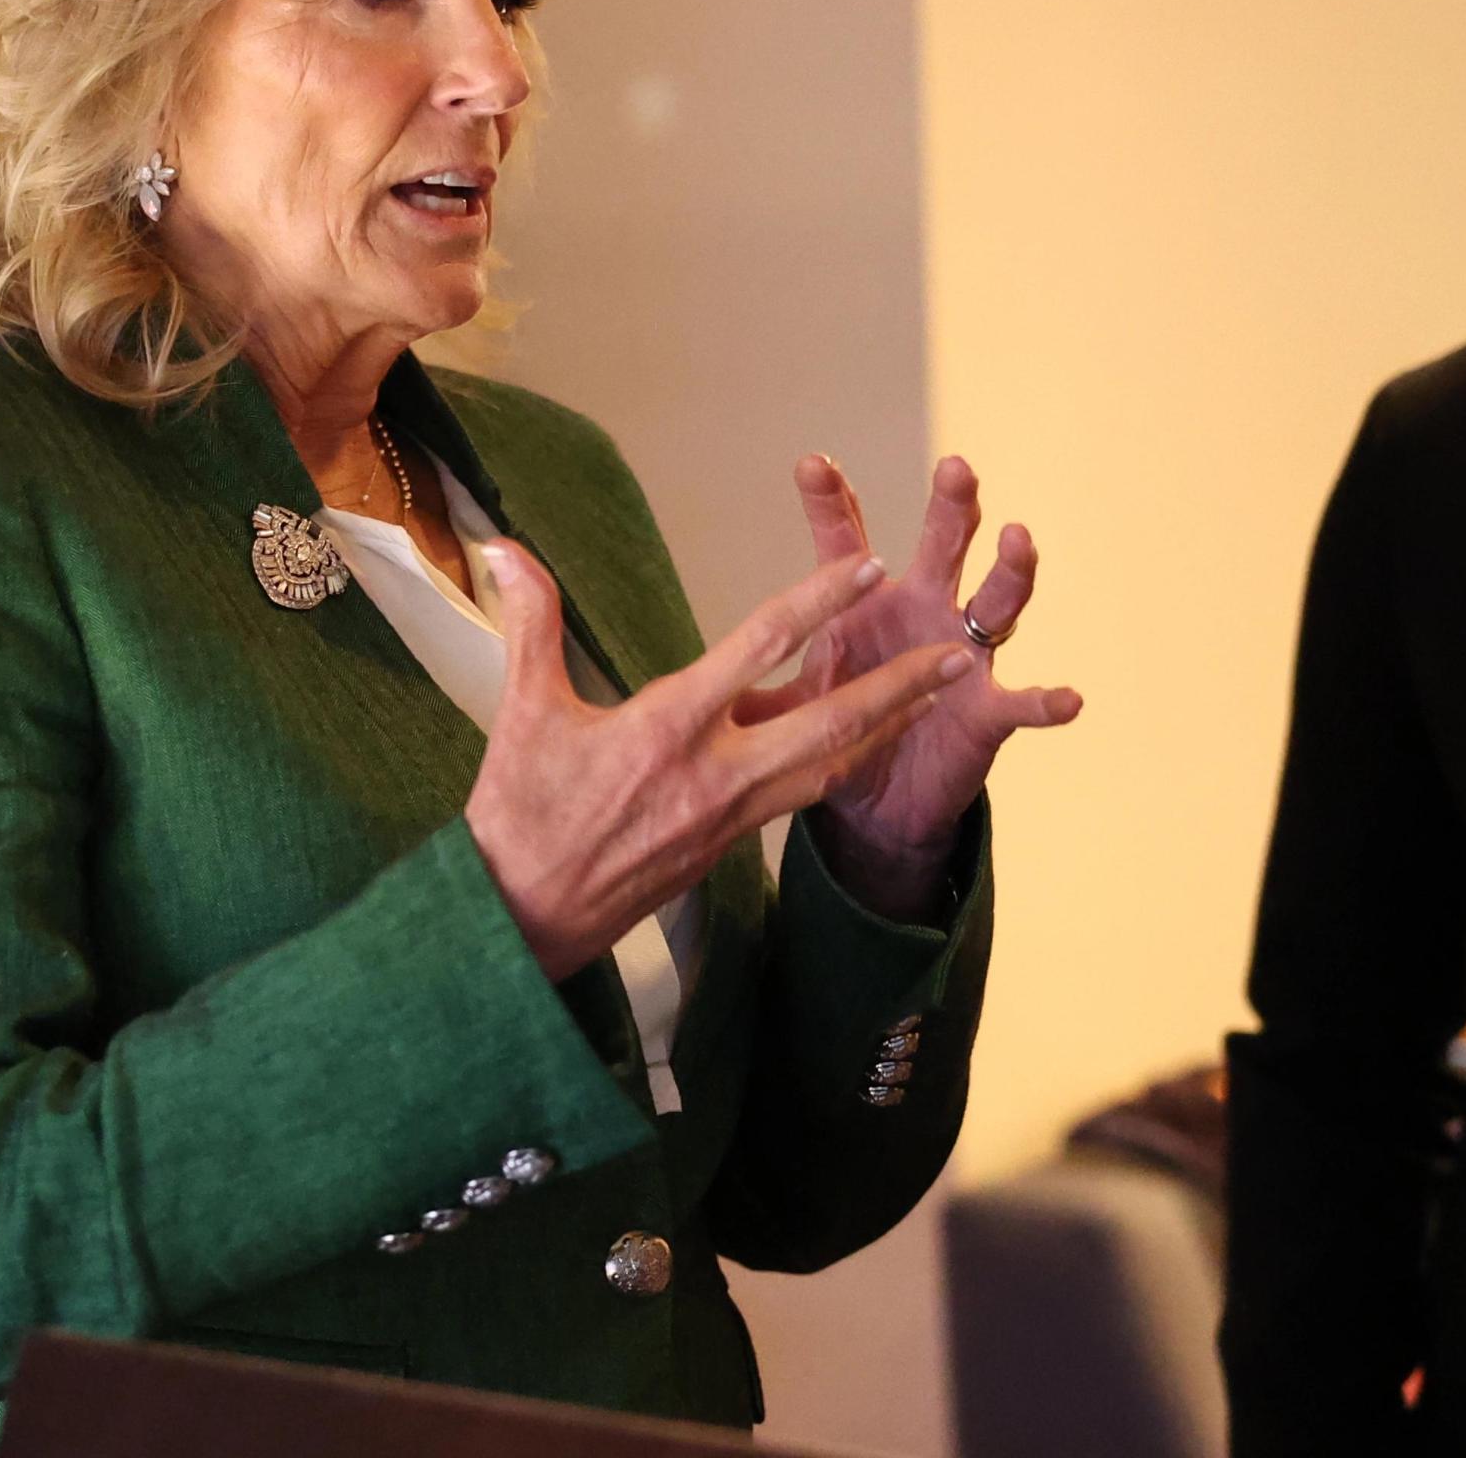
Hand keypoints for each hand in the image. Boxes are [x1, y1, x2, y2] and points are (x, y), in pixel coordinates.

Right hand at [465, 540, 976, 980]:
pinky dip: (847, 765)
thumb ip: (530, 622)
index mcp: (667, 727)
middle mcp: (714, 772)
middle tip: (962, 652)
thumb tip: (504, 549)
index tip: (870, 567)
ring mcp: (728, 816)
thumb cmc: (519, 812)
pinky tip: (870, 747)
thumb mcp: (524, 710)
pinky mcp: (727, 846)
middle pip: (831, 721)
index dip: (819, 601)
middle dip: (903, 686)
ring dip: (891, 727)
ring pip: (832, 765)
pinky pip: (804, 797)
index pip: (759, 648)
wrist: (524, 916)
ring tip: (942, 695)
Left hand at [736, 455, 1083, 918]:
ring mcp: (960, 656)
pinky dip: (1045, 702)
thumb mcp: (776, 696)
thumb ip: (740, 672)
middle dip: (949, 506)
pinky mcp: (986, 713)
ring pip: (993, 604)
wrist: (875, 801)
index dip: (832, 503)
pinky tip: (1066, 699)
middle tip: (954, 465)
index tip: (811, 464)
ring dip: (1010, 572)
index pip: (844, 541)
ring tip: (1018, 539)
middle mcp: (919, 612)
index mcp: (861, 603)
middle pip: (938, 547)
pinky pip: (1021, 704)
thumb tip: (661, 665)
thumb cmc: (827, 728)